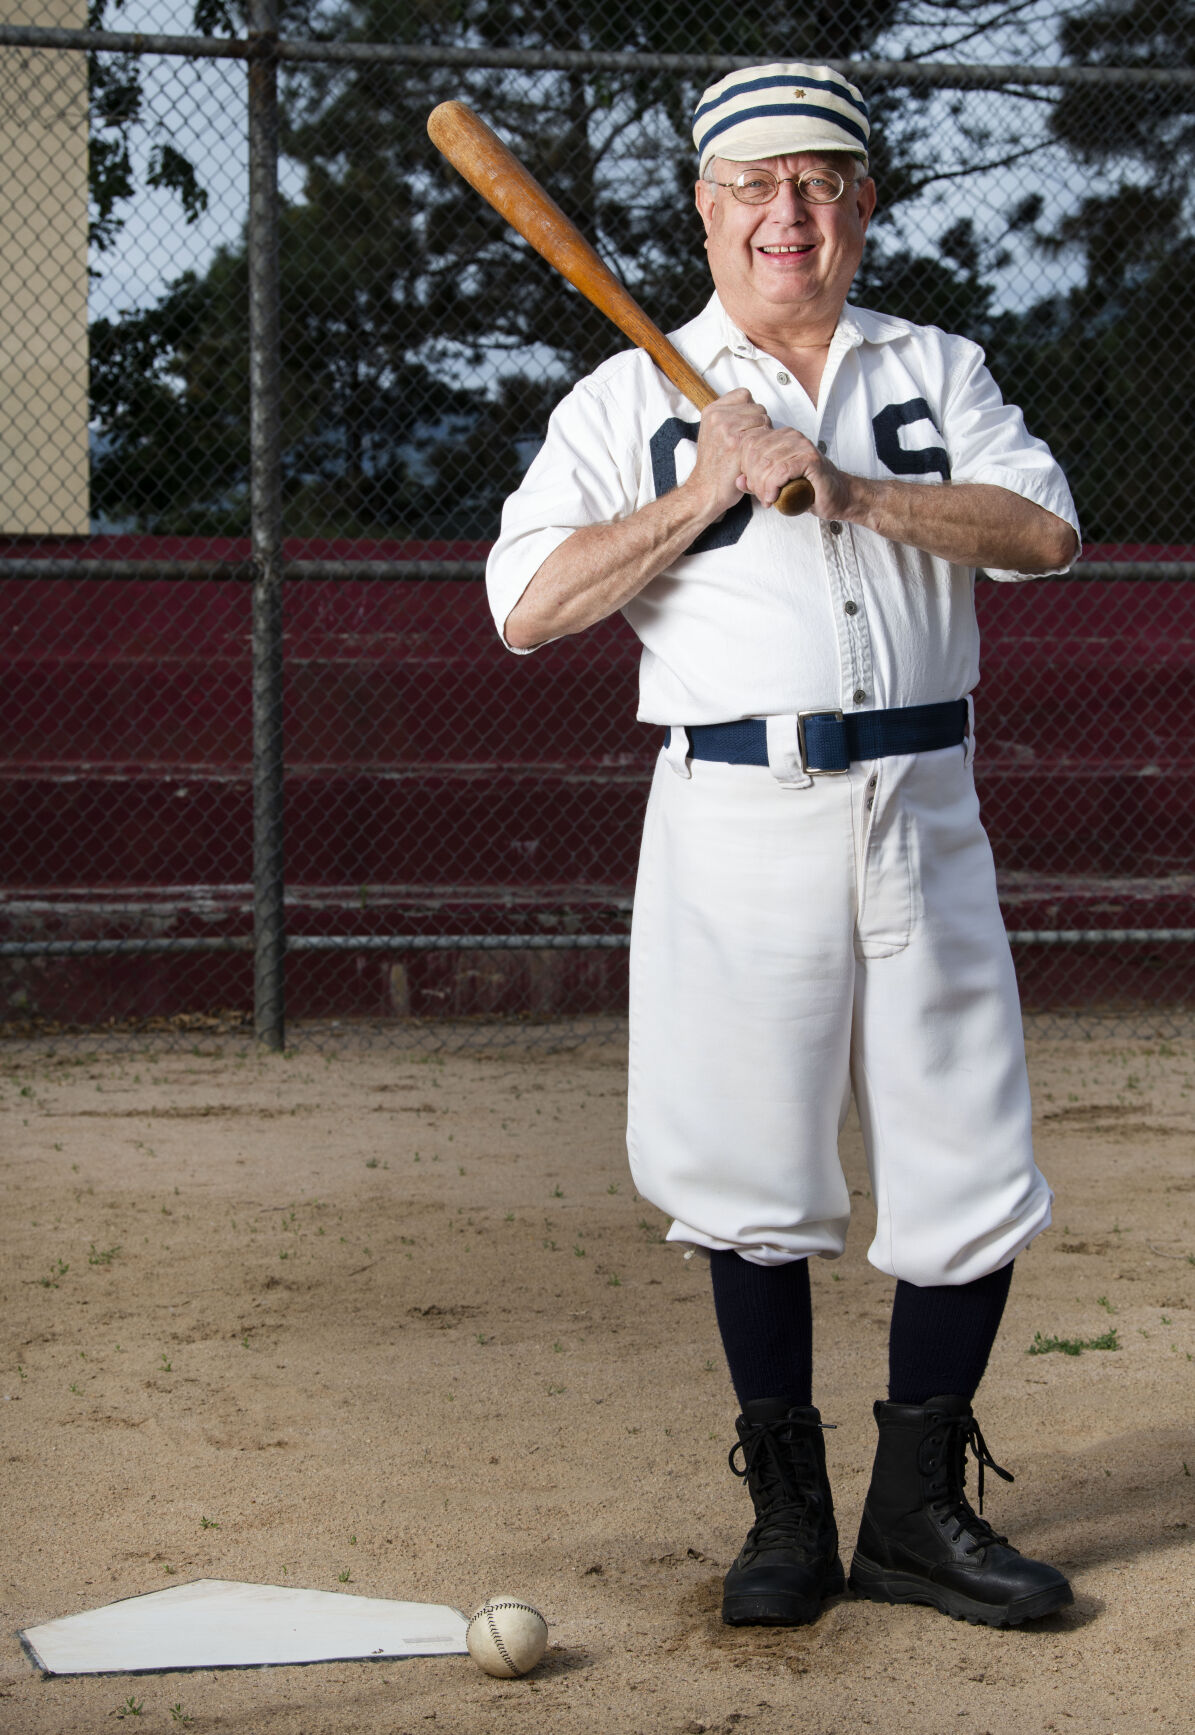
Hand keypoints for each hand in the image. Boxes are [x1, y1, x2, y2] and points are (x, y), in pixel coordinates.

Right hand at [683, 388, 772, 516]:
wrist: (705, 490)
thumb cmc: (714, 465)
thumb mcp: (713, 432)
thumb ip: (729, 415)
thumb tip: (752, 406)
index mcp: (711, 411)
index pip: (744, 395)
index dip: (750, 411)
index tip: (744, 428)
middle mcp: (718, 416)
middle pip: (758, 407)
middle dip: (758, 425)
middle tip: (747, 444)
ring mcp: (727, 428)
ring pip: (764, 420)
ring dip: (763, 436)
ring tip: (749, 451)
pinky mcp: (738, 442)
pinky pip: (765, 434)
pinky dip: (763, 446)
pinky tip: (752, 457)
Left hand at [734, 424, 853, 517]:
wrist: (837, 497)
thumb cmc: (809, 490)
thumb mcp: (776, 487)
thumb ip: (756, 482)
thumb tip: (738, 480)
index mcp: (780, 437)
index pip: (749, 444)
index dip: (745, 468)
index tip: (753, 487)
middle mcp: (790, 436)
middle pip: (755, 452)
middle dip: (754, 479)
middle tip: (762, 496)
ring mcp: (801, 445)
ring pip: (767, 462)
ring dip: (763, 485)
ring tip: (769, 498)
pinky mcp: (809, 458)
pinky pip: (781, 470)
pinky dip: (773, 486)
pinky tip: (775, 496)